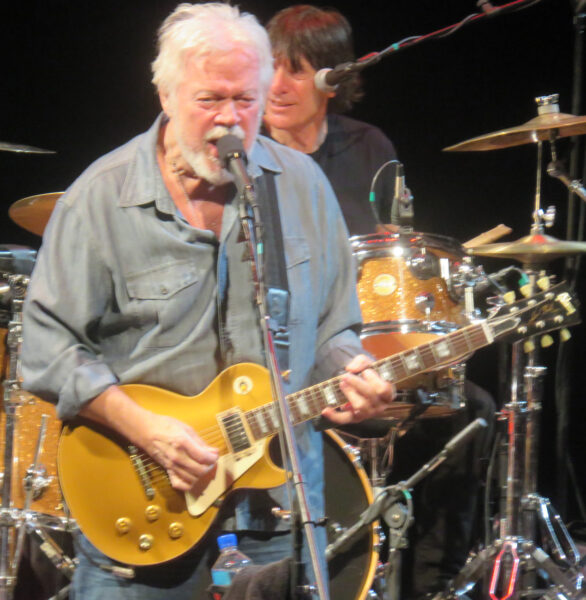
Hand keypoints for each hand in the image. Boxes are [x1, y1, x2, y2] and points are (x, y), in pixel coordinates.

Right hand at [80, 385, 218, 491]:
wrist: (147, 431)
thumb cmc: (167, 426)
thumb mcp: (187, 429)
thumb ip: (200, 442)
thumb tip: (213, 452)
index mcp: (184, 443)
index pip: (204, 458)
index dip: (213, 458)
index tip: (215, 455)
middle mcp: (178, 457)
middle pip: (200, 470)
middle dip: (209, 467)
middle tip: (210, 461)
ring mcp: (171, 465)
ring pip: (192, 479)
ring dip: (201, 475)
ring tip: (202, 467)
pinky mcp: (167, 470)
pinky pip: (179, 484)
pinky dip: (188, 484)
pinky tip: (192, 477)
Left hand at [321, 354, 394, 424]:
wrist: (365, 385)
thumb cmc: (370, 374)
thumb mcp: (369, 363)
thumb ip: (361, 361)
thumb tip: (350, 369)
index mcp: (387, 393)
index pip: (382, 388)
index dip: (373, 379)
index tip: (365, 371)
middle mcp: (380, 406)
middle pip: (369, 396)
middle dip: (356, 384)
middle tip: (345, 376)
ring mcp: (368, 413)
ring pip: (359, 406)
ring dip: (349, 393)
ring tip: (342, 384)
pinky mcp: (356, 418)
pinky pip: (345, 419)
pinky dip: (334, 416)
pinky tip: (325, 410)